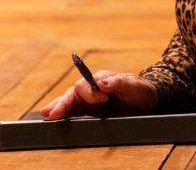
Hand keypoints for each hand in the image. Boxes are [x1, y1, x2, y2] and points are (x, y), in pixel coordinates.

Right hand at [39, 70, 157, 119]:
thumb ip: (118, 82)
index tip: (103, 99)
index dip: (90, 93)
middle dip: (63, 103)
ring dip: (59, 107)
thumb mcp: (133, 85)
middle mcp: (93, 88)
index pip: (87, 84)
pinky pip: (76, 111)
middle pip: (73, 93)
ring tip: (46, 113)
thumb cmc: (141, 90)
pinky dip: (64, 114)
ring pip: (70, 101)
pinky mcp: (92, 110)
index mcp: (101, 78)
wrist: (148, 101)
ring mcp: (91, 100)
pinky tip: (54, 118)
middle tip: (54, 113)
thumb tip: (102, 83)